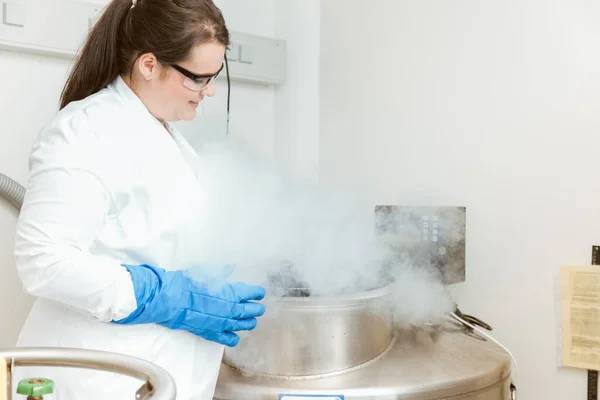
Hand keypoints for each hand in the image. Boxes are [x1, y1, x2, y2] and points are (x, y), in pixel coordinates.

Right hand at [114, 264, 265, 346]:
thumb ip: (221, 274)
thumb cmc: (186, 282)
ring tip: (251, 322)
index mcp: (232, 292)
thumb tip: (230, 270)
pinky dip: (232, 337)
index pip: (251, 293)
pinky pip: (226, 338)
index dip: (256, 292)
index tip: (259, 292)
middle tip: (259, 308)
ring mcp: (221, 322)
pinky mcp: (210, 332)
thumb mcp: (206, 272)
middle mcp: (230, 309)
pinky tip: (235, 337)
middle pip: (250, 311)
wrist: (169, 299)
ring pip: (242, 325)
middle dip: (256, 309)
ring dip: (248, 323)